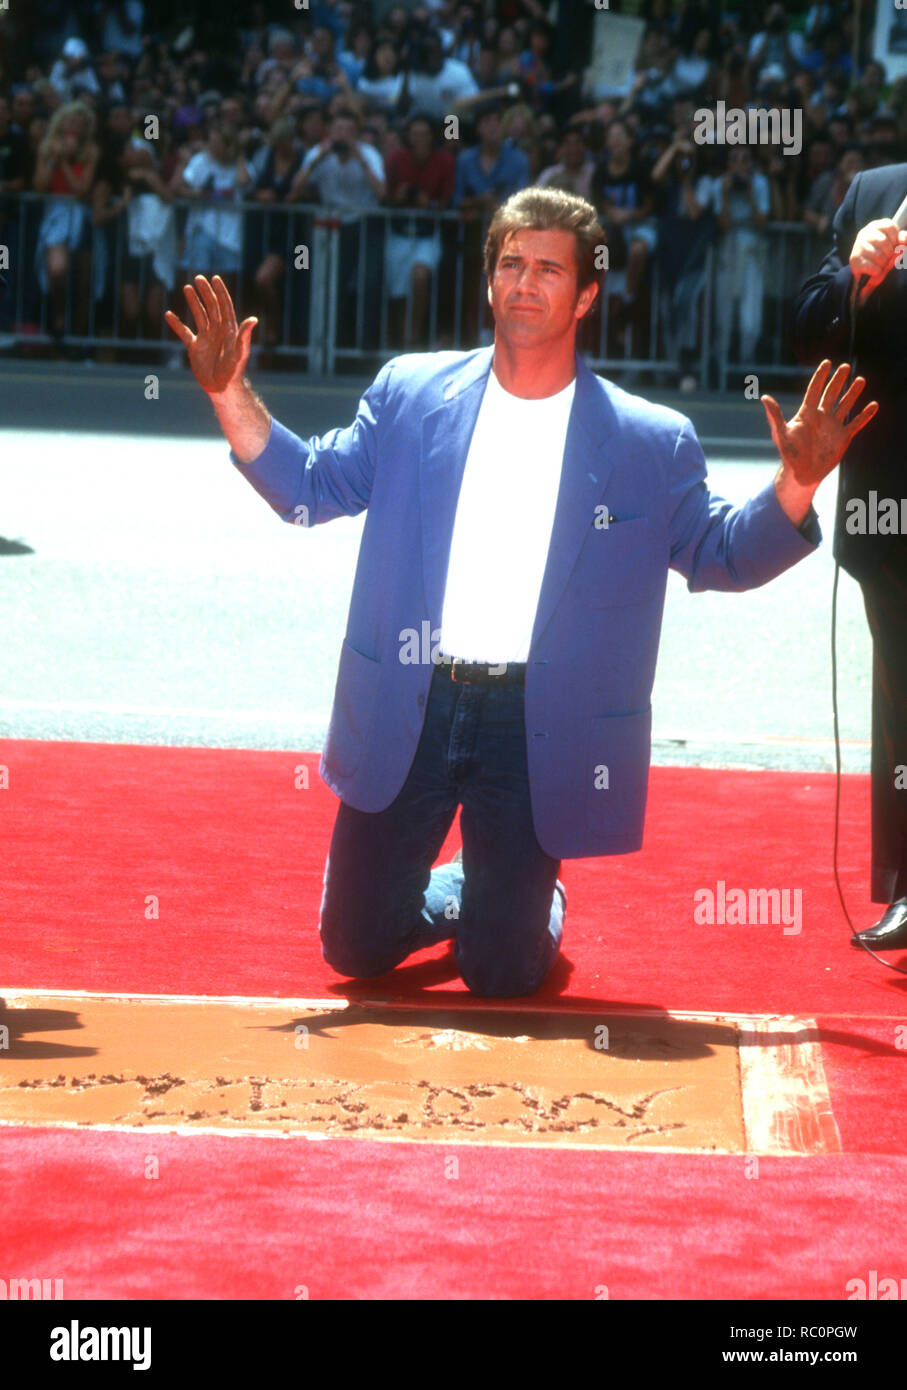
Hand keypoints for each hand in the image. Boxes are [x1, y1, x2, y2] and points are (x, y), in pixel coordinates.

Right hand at [164, 274, 257, 394]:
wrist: (222, 388)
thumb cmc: (233, 372)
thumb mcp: (240, 353)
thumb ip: (244, 336)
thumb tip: (253, 319)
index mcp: (228, 330)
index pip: (224, 306)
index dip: (220, 292)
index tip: (215, 278)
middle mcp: (217, 331)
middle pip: (211, 307)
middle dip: (205, 292)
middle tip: (198, 278)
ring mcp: (206, 338)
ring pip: (199, 315)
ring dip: (193, 302)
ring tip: (187, 288)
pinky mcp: (195, 348)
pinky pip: (184, 332)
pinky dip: (176, 324)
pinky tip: (168, 314)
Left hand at [760, 359, 877, 488]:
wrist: (801, 474)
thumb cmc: (788, 454)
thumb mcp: (781, 434)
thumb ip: (775, 416)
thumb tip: (764, 397)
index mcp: (807, 414)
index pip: (814, 390)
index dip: (820, 376)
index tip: (827, 362)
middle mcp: (821, 417)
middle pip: (831, 394)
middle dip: (838, 380)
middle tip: (845, 366)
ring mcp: (833, 426)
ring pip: (845, 405)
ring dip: (853, 393)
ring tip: (861, 379)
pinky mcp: (842, 438)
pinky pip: (856, 423)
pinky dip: (864, 415)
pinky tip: (873, 405)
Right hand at [849, 218, 906, 304]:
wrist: (865, 272)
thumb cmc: (881, 256)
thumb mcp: (894, 246)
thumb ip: (902, 240)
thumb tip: (904, 240)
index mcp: (875, 226)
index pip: (890, 226)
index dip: (895, 239)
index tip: (893, 245)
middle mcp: (864, 233)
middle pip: (884, 242)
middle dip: (889, 253)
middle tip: (886, 258)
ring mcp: (858, 246)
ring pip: (879, 256)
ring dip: (883, 264)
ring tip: (880, 265)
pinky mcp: (854, 260)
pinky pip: (874, 268)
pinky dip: (878, 272)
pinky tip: (874, 271)